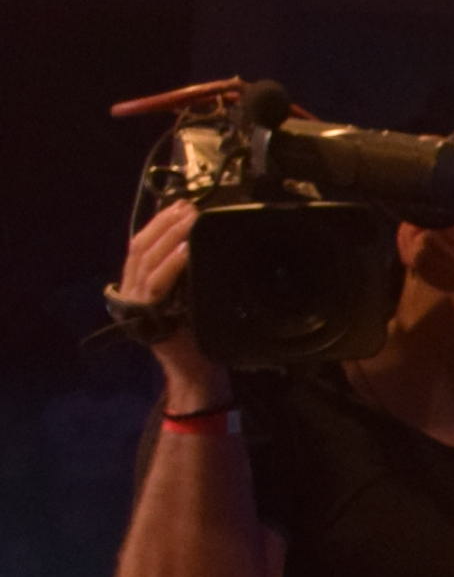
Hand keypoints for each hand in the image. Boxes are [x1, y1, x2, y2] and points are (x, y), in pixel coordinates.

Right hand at [118, 202, 225, 401]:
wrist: (196, 371)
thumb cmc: (197, 334)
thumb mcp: (190, 297)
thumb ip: (186, 274)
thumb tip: (199, 243)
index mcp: (139, 284)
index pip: (142, 245)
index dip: (159, 223)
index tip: (180, 205)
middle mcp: (132, 290)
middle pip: (141, 247)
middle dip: (165, 224)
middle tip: (188, 207)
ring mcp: (137, 303)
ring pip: (147, 260)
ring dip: (170, 237)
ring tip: (189, 220)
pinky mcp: (149, 316)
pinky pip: (158, 284)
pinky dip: (173, 264)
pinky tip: (187, 250)